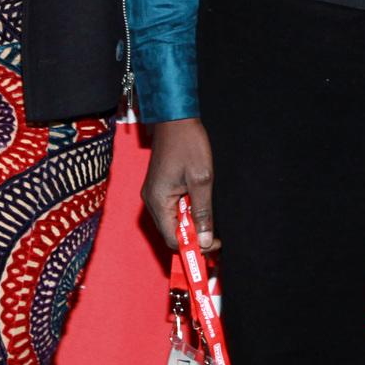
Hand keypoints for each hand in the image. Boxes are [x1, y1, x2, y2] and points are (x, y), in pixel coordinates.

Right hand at [142, 117, 217, 252]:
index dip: (194, 246)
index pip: (172, 239)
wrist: (176, 118)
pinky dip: (185, 212)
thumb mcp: (202, 180)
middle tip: (214, 234)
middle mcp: (150, 200)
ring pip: (171, 221)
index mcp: (158, 201)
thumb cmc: (188, 144)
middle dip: (193, 236)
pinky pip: (170, 209)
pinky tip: (198, 203)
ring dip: (190, 223)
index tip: (213, 243)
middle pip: (170, 232)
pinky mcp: (158, 186)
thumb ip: (203, 213)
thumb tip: (204, 242)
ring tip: (208, 216)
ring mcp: (153, 193)